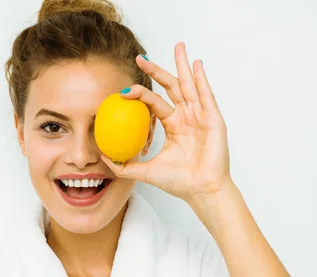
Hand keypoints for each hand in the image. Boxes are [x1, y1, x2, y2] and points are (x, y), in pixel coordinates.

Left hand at [102, 42, 231, 203]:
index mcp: (173, 126)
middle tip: (141, 57)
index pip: (154, 103)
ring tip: (177, 46)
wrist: (200, 191)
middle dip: (157, 71)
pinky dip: (201, 79)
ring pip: (189, 85)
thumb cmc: (179, 182)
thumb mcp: (146, 172)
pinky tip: (196, 64)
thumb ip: (125, 166)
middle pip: (171, 87)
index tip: (123, 90)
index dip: (139, 93)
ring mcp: (200, 116)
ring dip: (182, 65)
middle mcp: (186, 117)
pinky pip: (206, 95)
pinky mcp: (213, 119)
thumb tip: (103, 158)